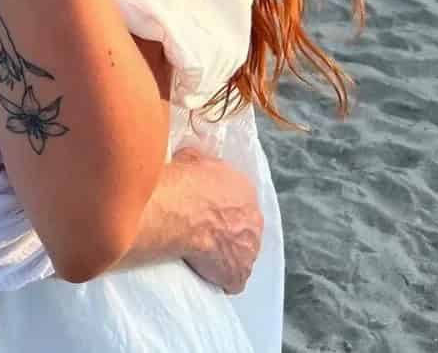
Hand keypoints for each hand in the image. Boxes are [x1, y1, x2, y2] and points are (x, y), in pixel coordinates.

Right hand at [172, 149, 263, 294]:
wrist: (181, 210)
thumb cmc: (184, 182)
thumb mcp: (192, 157)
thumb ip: (202, 166)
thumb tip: (196, 166)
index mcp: (245, 191)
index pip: (238, 202)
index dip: (220, 208)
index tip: (205, 212)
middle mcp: (255, 220)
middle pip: (243, 229)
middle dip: (226, 232)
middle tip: (202, 232)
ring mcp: (250, 250)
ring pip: (240, 255)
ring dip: (224, 255)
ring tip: (199, 253)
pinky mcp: (240, 274)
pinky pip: (232, 280)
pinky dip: (220, 278)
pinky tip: (203, 272)